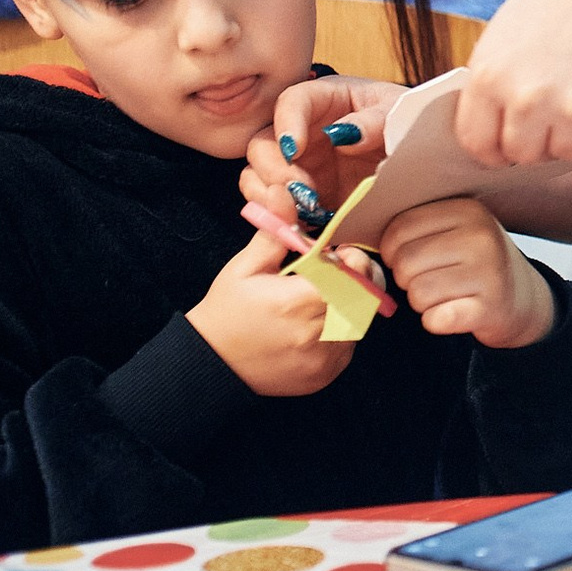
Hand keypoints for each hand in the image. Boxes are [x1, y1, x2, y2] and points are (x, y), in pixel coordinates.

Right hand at [186, 232, 361, 396]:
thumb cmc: (227, 311)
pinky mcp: (324, 375)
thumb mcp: (245, 267)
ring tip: (320, 300)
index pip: (350, 279)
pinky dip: (341, 332)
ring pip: (358, 322)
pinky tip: (316, 324)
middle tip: (335, 273)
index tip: (341, 255)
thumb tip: (284, 195)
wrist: (211, 362)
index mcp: (295, 303)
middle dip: (355, 281)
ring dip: (348, 306)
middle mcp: (313, 334)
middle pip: (360, 299)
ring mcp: (321, 359)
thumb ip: (275, 232)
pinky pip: (349, 346)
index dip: (353, 263)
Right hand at [242, 75, 401, 226]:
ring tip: (299, 212)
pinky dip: (280, 220)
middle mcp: (302, 132)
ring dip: (270, 198)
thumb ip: (375, 121)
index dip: (286, 124)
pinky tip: (300, 228)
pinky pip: (275, 210)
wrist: (420, 165)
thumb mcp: (399, 115)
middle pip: (263, 145)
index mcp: (325, 100)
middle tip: (301, 191)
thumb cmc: (408, 126)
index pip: (291, 102)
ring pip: (258, 179)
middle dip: (274, 170)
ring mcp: (298, 167)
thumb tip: (343, 134)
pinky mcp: (302, 198)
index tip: (295, 149)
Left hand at [378, 198, 555, 347]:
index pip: (398, 229)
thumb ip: (411, 228)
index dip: (391, 251)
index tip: (409, 258)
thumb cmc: (474, 263)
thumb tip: (349, 248)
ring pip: (416, 293)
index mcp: (466, 210)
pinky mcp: (489, 308)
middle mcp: (480, 236)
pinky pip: (434, 319)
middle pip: (404, 263)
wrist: (522, 299)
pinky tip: (453, 312)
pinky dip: (436, 321)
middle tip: (430, 279)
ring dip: (422, 302)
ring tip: (445, 295)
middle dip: (407, 279)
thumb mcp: (453, 232)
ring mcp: (488, 272)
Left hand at [456, 0, 571, 183]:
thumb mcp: (510, 28)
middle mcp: (527, 95)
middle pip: (523, 154)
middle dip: (538, 144)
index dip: (492, 151)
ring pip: (566, 156)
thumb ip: (497, 79)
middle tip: (555, 122)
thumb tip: (495, 135)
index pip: (476, 142)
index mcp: (490, 73)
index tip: (506, 150)